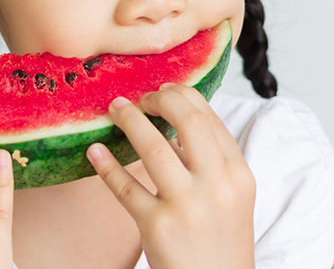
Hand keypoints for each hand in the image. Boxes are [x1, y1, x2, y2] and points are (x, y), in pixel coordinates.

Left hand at [87, 84, 255, 268]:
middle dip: (158, 100)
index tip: (161, 92)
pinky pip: (125, 188)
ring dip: (129, 121)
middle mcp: (217, 185)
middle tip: (139, 98)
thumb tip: (173, 124)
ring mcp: (187, 206)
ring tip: (114, 109)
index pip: (209, 117)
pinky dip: (106, 166)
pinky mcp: (157, 227)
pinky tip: (95, 151)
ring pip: (154, 148)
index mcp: (238, 173)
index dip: (181, 96)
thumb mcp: (232, 196)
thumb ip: (210, 160)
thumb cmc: (221, 240)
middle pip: (187, 121)